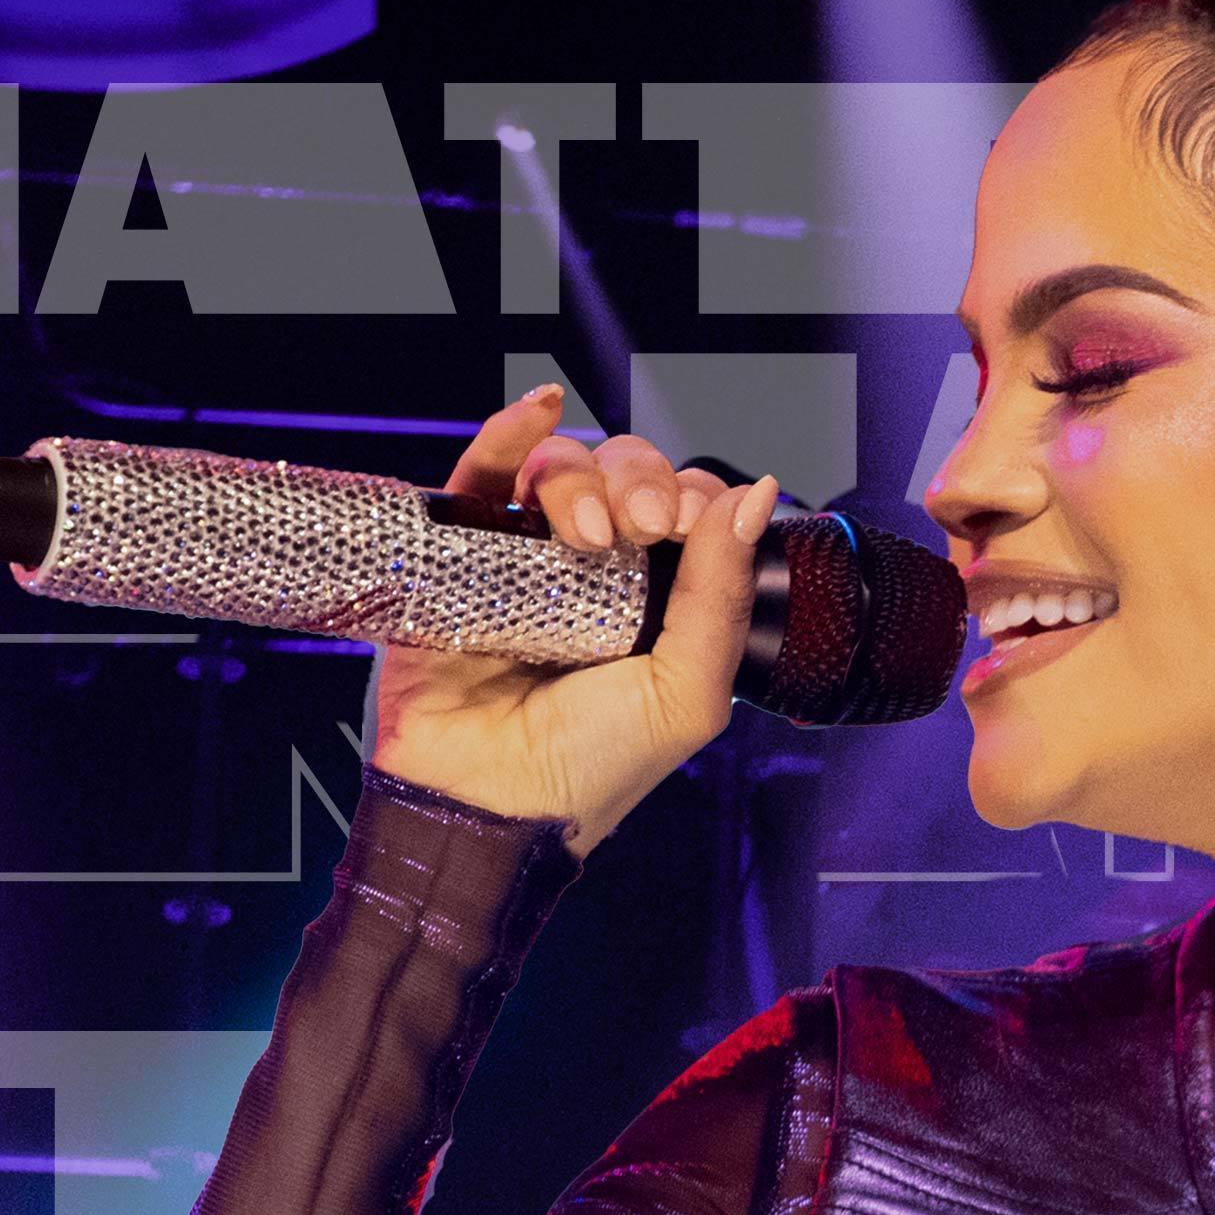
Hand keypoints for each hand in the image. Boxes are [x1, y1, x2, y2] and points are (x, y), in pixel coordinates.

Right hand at [368, 388, 778, 856]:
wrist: (491, 807)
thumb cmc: (595, 768)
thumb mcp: (686, 691)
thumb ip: (723, 595)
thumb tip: (757, 496)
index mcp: (659, 602)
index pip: (683, 513)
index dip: (689, 500)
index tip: (683, 526)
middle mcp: (595, 573)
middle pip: (624, 478)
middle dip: (639, 483)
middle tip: (640, 527)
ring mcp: (525, 560)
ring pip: (561, 471)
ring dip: (580, 479)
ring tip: (581, 535)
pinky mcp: (457, 557)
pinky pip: (483, 476)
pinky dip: (510, 431)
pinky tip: (535, 407)